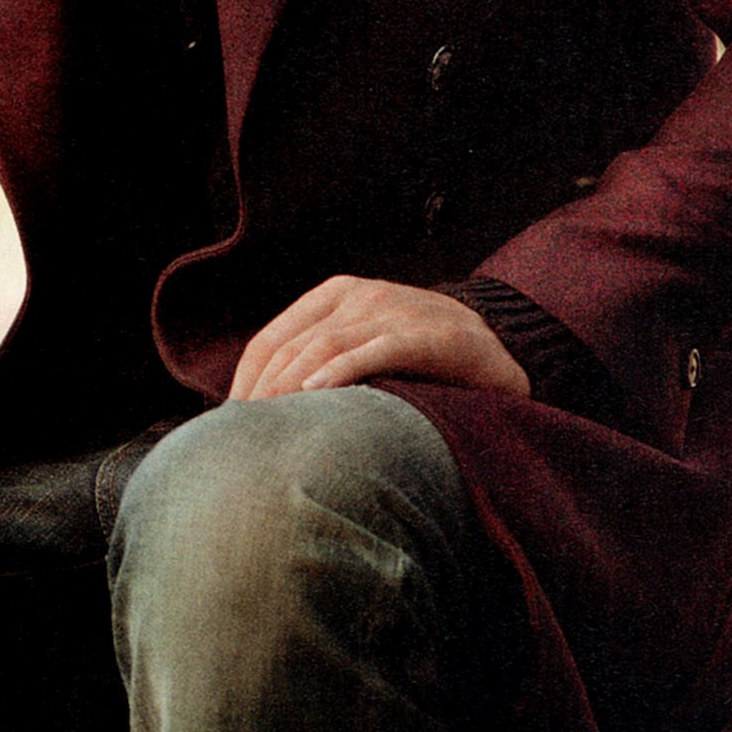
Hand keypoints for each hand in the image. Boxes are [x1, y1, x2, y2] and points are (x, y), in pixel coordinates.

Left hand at [232, 276, 531, 400]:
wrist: (500, 345)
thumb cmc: (421, 357)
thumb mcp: (365, 347)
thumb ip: (321, 363)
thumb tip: (266, 413)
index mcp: (333, 296)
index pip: (270, 339)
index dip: (246, 380)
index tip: (232, 421)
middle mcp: (358, 296)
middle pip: (290, 346)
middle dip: (263, 391)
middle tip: (246, 435)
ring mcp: (392, 311)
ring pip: (324, 347)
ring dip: (290, 386)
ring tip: (270, 422)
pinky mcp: (425, 334)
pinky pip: (374, 350)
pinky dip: (341, 369)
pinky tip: (315, 392)